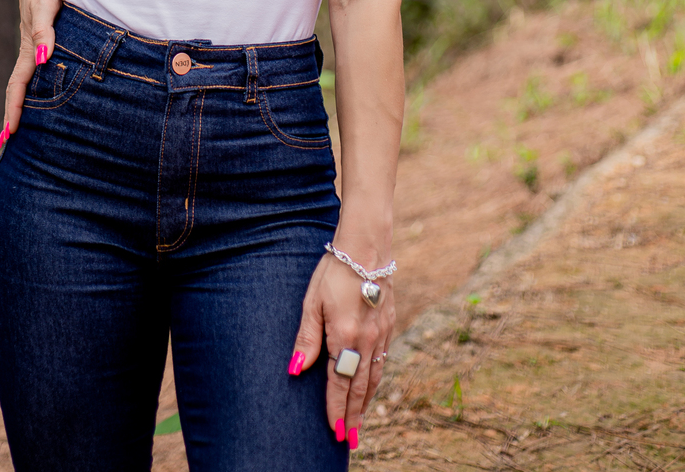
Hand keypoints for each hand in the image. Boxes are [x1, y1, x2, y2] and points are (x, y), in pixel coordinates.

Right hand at [0, 0, 60, 141]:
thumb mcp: (45, 3)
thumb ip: (44, 29)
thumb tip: (45, 58)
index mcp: (30, 48)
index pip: (17, 86)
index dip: (14, 110)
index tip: (8, 135)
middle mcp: (30, 51)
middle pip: (17, 90)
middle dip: (12, 115)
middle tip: (6, 143)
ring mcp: (33, 46)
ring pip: (25, 81)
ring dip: (20, 103)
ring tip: (18, 125)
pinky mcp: (38, 39)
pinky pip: (32, 69)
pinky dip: (31, 86)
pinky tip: (37, 91)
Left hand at [289, 251, 394, 448]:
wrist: (367, 246)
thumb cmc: (334, 271)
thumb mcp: (312, 301)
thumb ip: (307, 337)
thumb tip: (296, 369)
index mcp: (345, 335)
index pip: (339, 382)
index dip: (336, 409)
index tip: (334, 431)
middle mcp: (366, 340)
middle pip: (359, 387)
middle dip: (353, 415)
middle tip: (350, 439)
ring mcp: (381, 333)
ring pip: (374, 377)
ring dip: (366, 402)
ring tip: (360, 422)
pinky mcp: (389, 325)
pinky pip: (383, 361)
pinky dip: (376, 381)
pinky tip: (371, 388)